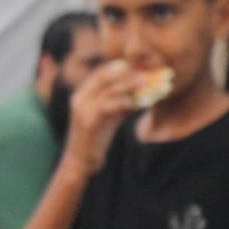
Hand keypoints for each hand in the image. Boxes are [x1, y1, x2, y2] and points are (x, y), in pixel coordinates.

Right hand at [62, 60, 137, 176]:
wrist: (79, 164)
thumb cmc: (95, 141)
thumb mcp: (109, 117)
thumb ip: (120, 103)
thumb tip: (139, 93)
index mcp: (83, 93)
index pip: (104, 71)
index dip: (124, 66)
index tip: (143, 65)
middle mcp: (80, 97)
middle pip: (106, 75)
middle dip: (129, 71)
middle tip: (149, 70)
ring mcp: (82, 108)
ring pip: (108, 88)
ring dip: (129, 83)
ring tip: (147, 80)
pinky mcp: (87, 122)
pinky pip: (106, 106)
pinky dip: (121, 101)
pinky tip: (134, 102)